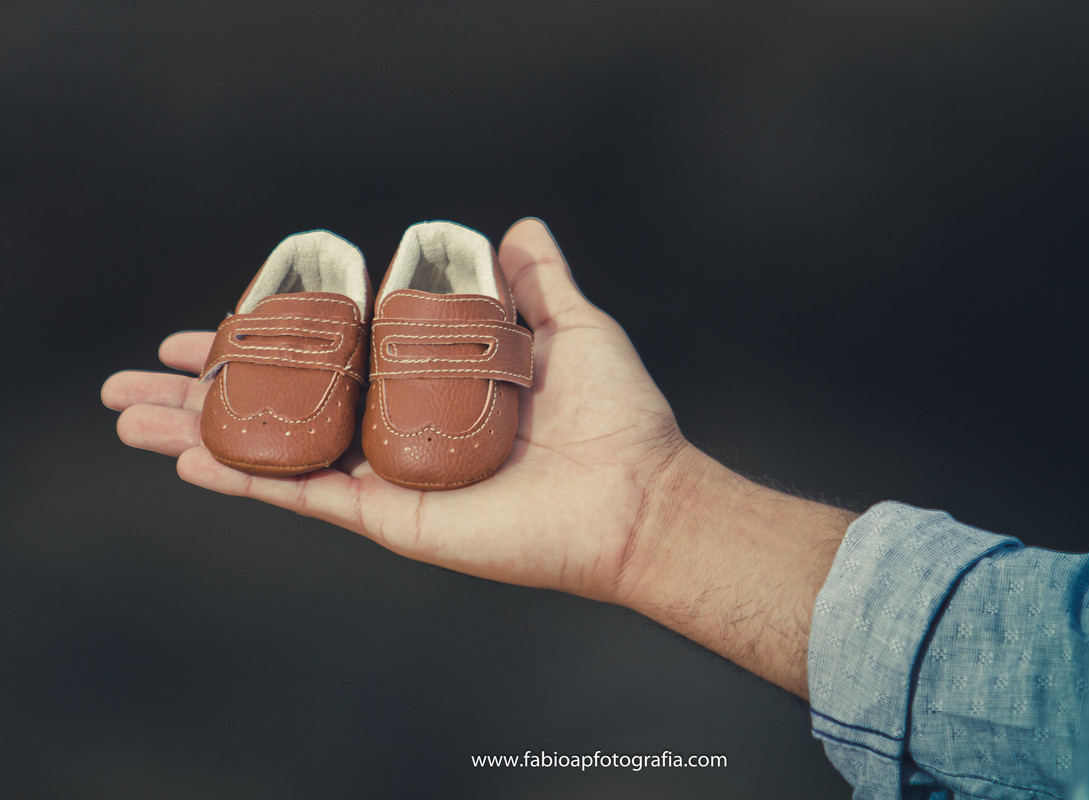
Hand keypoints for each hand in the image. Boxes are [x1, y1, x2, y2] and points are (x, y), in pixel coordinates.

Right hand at [101, 219, 685, 603]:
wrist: (636, 492)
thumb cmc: (614, 415)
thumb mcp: (570, 327)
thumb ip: (537, 282)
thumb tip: (518, 228)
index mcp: (427, 386)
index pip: (328, 358)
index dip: (267, 341)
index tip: (212, 324)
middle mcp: (396, 431)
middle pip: (284, 405)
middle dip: (207, 392)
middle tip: (134, 380)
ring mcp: (388, 476)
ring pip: (275, 450)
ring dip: (198, 433)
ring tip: (129, 418)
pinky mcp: (393, 517)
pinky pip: (304, 495)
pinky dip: (245, 479)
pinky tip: (189, 457)